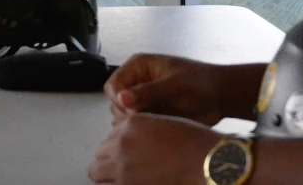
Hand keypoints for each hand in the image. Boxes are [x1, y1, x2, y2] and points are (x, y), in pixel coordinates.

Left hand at [88, 113, 220, 184]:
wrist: (206, 162)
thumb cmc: (195, 144)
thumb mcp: (164, 124)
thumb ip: (141, 132)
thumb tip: (133, 145)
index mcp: (131, 123)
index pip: (111, 135)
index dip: (119, 145)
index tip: (130, 153)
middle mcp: (121, 142)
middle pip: (99, 153)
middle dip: (109, 160)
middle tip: (125, 169)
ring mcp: (121, 166)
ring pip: (95, 171)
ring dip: (106, 175)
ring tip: (123, 178)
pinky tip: (130, 183)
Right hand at [105, 54, 249, 125]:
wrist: (221, 97)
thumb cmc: (200, 83)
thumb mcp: (174, 85)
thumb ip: (148, 91)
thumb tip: (121, 99)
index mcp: (139, 67)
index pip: (113, 84)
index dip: (118, 99)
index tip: (132, 112)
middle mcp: (137, 82)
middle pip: (115, 102)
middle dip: (126, 114)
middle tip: (145, 121)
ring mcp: (143, 100)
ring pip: (124, 116)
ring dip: (134, 124)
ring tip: (153, 125)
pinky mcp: (151, 114)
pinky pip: (137, 125)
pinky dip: (142, 130)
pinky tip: (156, 131)